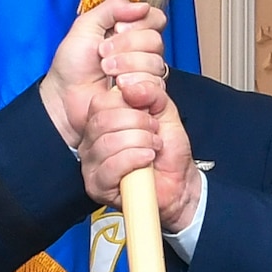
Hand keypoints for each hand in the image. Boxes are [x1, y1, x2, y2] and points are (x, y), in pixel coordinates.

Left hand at [40, 0, 164, 147]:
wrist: (65, 96)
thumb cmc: (72, 64)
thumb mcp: (86, 26)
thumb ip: (112, 8)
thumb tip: (142, 5)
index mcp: (131, 31)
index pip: (155, 18)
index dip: (139, 23)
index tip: (117, 28)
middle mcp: (142, 51)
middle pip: (156, 40)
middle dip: (126, 45)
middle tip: (103, 53)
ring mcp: (145, 74)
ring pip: (155, 63)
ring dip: (127, 64)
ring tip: (106, 71)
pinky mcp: (145, 96)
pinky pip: (154, 85)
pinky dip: (133, 83)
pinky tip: (117, 86)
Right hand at [95, 35, 198, 234]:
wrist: (180, 184)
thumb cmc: (168, 152)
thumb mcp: (165, 112)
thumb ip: (151, 92)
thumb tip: (128, 85)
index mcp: (103, 121)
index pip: (101, 102)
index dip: (129, 104)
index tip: (150, 114)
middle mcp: (92, 141)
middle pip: (102, 121)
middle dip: (137, 124)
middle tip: (154, 133)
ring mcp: (91, 164)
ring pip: (106, 143)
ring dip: (139, 142)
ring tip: (153, 148)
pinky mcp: (97, 186)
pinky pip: (109, 167)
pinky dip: (133, 159)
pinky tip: (147, 159)